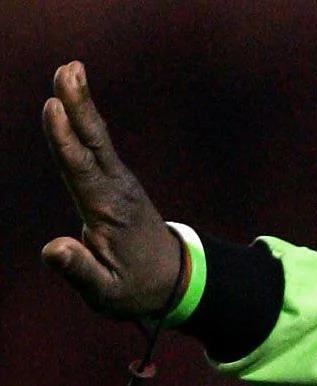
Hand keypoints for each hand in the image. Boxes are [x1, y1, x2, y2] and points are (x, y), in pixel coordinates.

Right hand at [40, 61, 183, 320]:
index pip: (82, 171)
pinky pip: (96, 145)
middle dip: (80, 107)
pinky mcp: (115, 180)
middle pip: (94, 144)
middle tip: (70, 70)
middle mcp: (115, 190)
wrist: (172, 280)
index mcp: (108, 213)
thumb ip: (80, 271)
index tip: (53, 108)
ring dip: (82, 104)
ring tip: (70, 69)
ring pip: (96, 139)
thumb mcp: (106, 293)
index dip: (65, 140)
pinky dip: (84, 119)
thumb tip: (53, 250)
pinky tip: (72, 95)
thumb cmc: (134, 288)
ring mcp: (118, 182)